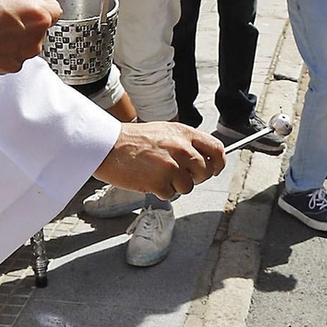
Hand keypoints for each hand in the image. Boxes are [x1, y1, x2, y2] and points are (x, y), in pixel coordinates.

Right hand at [100, 121, 224, 198]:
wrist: (107, 146)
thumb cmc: (132, 140)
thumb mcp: (164, 131)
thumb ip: (185, 143)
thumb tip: (202, 160)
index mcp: (184, 133)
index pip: (216, 149)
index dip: (219, 163)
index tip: (215, 169)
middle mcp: (181, 148)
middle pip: (205, 172)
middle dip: (194, 177)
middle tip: (176, 174)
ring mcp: (171, 166)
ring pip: (188, 186)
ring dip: (175, 185)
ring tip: (156, 174)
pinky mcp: (160, 182)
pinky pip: (170, 195)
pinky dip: (160, 191)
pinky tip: (147, 179)